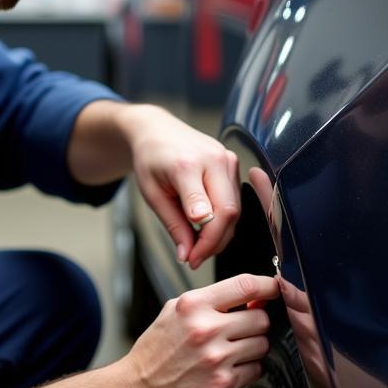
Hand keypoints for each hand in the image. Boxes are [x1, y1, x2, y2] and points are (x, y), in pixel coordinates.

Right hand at [119, 273, 277, 387]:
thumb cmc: (154, 354)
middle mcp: (206, 329)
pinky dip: (248, 369)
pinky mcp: (224, 384)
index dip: (268, 286)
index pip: (245, 285)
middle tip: (241, 330)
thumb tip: (249, 297)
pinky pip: (256, 370)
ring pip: (262, 344)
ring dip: (253, 348)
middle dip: (255, 323)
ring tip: (231, 352)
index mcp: (193, 306)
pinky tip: (228, 369)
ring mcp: (217, 358)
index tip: (274, 288)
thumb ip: (210, 301)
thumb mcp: (174, 312)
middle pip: (260, 317)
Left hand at [121, 105, 240, 268]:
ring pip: (236, 209)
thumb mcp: (153, 195)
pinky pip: (235, 199)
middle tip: (196, 258)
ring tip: (198, 244)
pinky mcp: (233, 162)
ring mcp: (227, 158)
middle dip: (215, 242)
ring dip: (220, 234)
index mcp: (187, 165)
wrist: (157, 130)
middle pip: (229, 212)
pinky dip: (223, 219)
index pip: (207, 210)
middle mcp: (213, 159)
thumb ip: (173, 225)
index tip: (192, 258)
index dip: (204, 241)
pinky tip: (206, 227)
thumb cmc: (151, 158)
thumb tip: (187, 254)